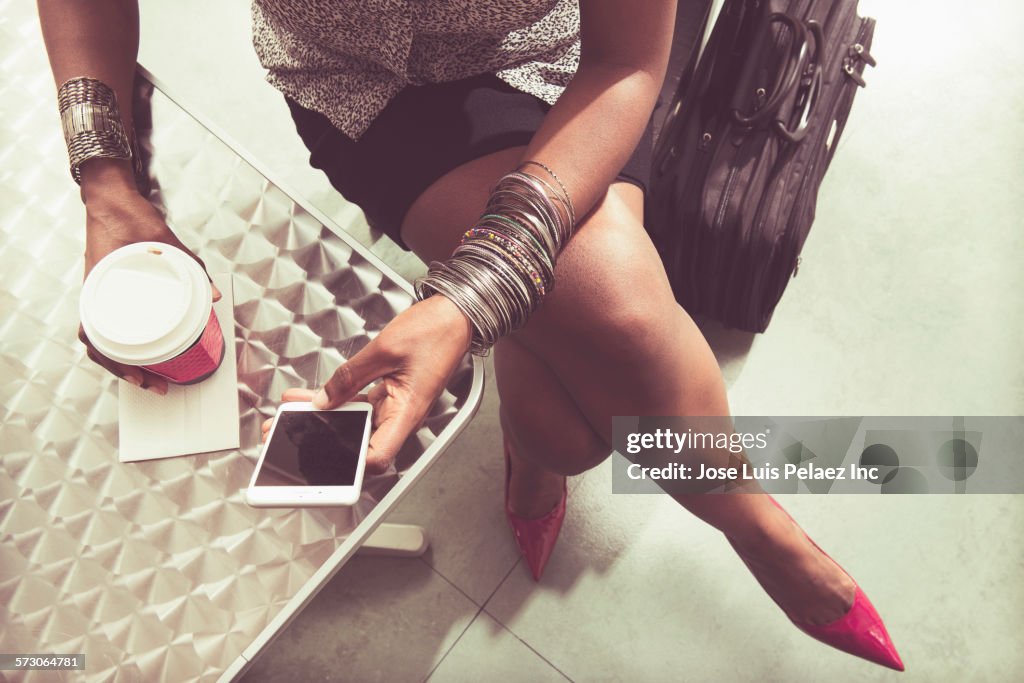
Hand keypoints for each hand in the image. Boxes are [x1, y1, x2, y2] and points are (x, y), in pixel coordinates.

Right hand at [80, 178, 219, 393]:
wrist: (109, 197)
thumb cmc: (127, 216)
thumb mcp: (163, 241)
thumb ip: (191, 268)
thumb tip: (215, 294)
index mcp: (99, 288)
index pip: (95, 338)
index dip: (116, 363)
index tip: (138, 377)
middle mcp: (95, 295)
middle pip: (100, 346)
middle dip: (123, 371)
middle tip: (152, 384)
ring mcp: (99, 294)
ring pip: (102, 337)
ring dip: (122, 360)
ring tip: (147, 375)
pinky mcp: (107, 289)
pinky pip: (108, 322)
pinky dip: (121, 340)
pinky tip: (139, 348)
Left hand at [262, 295, 472, 473]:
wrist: (455, 316)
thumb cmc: (435, 332)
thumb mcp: (383, 350)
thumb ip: (349, 376)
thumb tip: (323, 400)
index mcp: (407, 413)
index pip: (377, 457)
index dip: (349, 465)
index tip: (320, 457)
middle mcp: (401, 416)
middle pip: (359, 442)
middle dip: (322, 439)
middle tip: (290, 432)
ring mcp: (395, 406)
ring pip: (354, 422)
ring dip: (324, 417)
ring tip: (293, 411)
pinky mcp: (391, 395)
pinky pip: (360, 404)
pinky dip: (336, 400)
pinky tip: (312, 395)